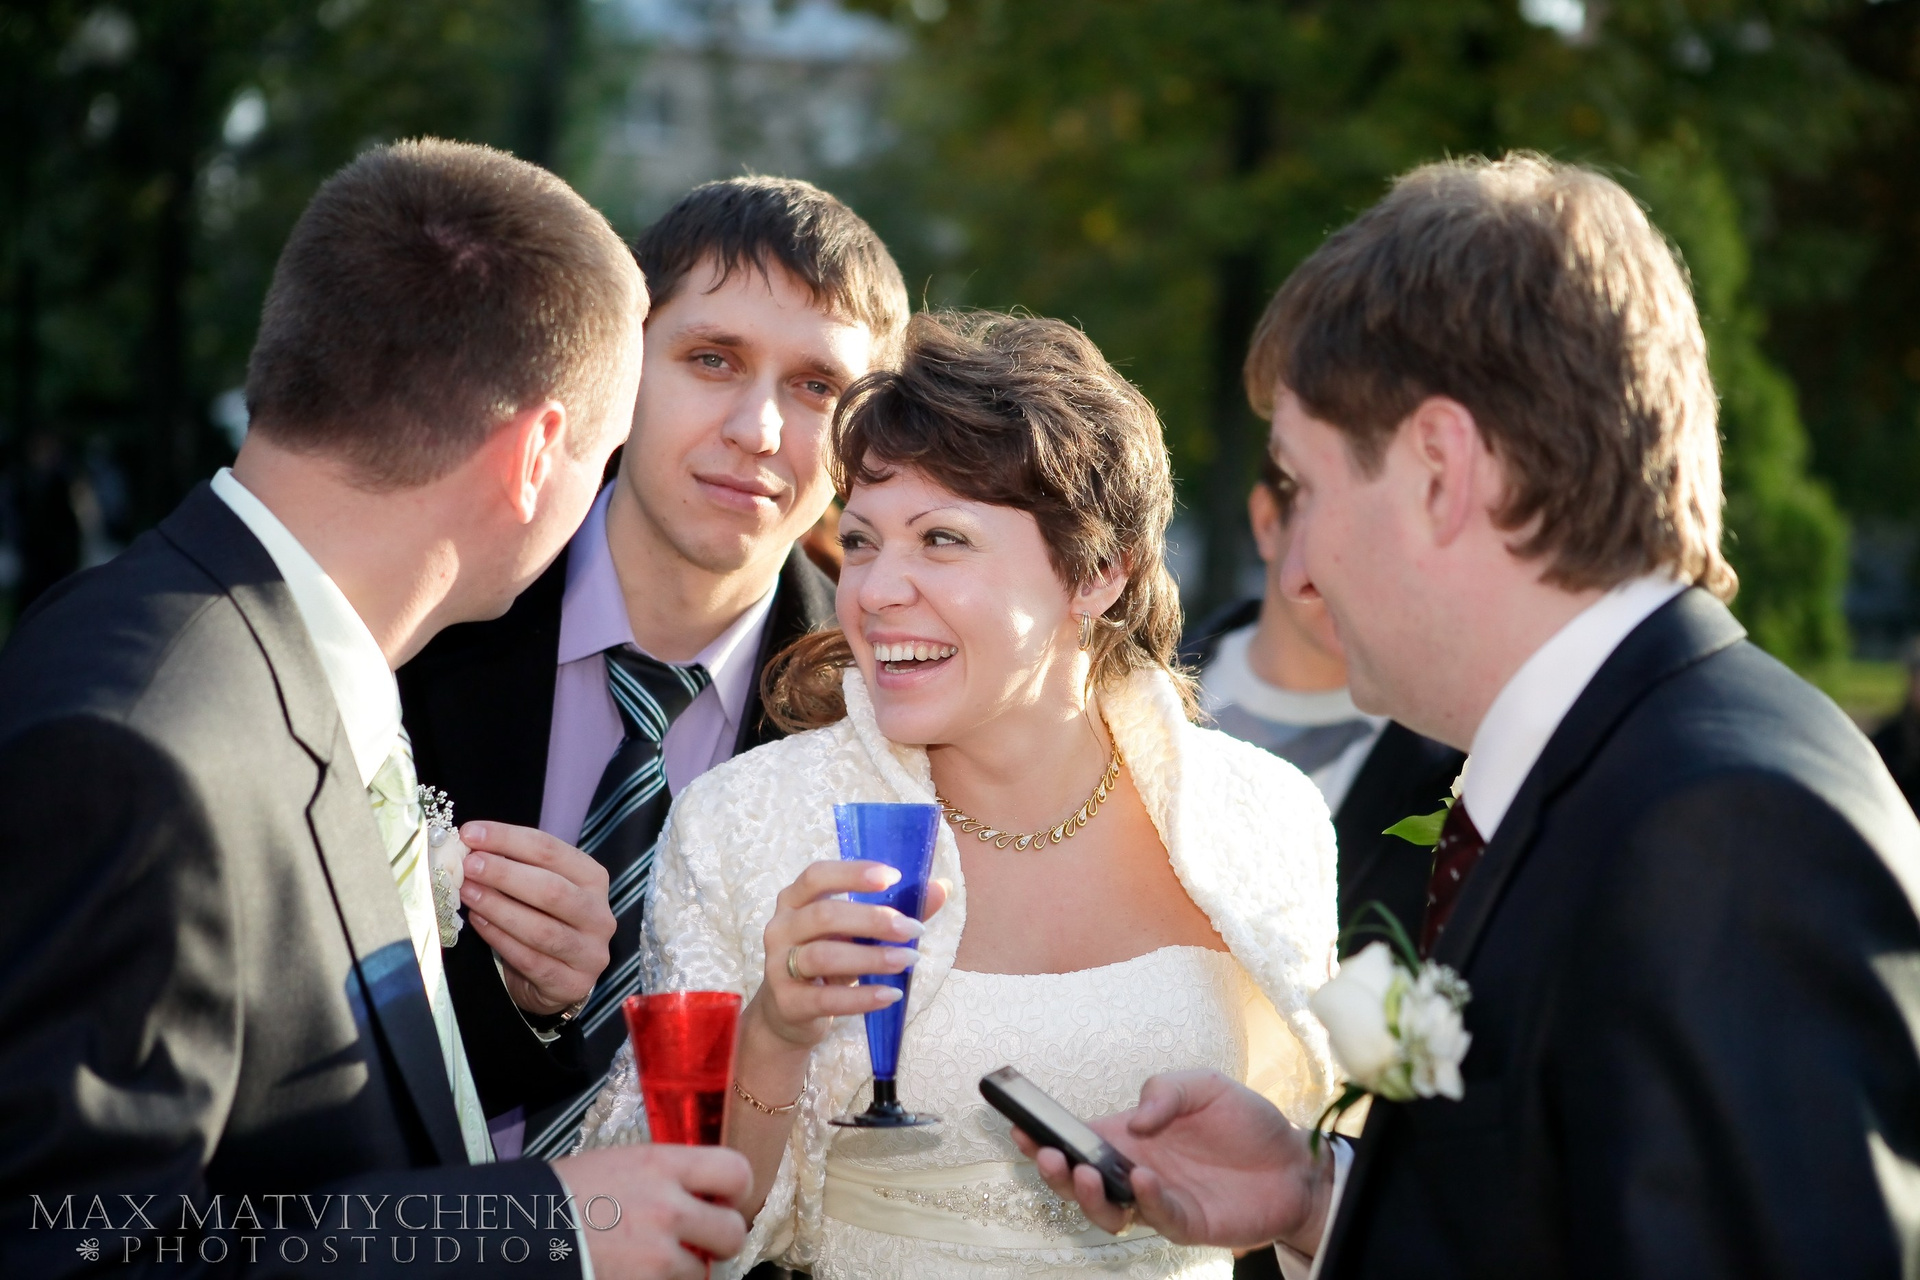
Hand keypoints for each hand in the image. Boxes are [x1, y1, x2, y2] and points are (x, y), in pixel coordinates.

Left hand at [457, 821, 614, 1015]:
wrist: (558, 981)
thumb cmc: (544, 922)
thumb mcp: (538, 889)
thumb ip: (515, 868)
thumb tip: (471, 846)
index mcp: (593, 880)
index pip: (551, 851)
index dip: (508, 839)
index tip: (471, 833)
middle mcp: (599, 914)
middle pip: (552, 889)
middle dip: (505, 874)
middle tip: (468, 865)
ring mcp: (590, 952)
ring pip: (541, 928)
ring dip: (499, 908)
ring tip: (467, 893)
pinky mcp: (573, 984)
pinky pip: (531, 960)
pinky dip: (500, 939)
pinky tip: (478, 923)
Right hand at [551, 1144, 750, 1278]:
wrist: (520, 1231)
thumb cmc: (563, 1195)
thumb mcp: (620, 1164)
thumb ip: (664, 1175)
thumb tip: (696, 1190)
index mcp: (661, 1164)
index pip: (735, 1170)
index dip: (737, 1191)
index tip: (725, 1200)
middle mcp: (668, 1206)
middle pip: (733, 1231)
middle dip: (721, 1241)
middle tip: (702, 1241)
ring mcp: (658, 1252)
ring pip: (702, 1271)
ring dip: (684, 1269)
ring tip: (653, 1259)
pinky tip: (636, 1271)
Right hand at [749, 859, 949, 1049]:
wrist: (787, 1013)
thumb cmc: (827, 961)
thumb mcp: (855, 934)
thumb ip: (894, 910)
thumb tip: (940, 888)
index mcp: (794, 900)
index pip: (817, 876)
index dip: (852, 874)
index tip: (892, 877)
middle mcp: (781, 928)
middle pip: (824, 914)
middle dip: (874, 920)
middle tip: (914, 929)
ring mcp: (778, 966)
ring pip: (823, 955)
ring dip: (872, 957)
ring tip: (908, 960)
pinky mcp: (788, 1003)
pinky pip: (826, 998)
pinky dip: (862, 997)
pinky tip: (891, 994)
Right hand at [1014, 1069, 1334, 1252]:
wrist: (1293, 1162)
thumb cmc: (1244, 1122)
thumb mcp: (1204, 1085)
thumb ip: (1165, 1091)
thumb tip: (1134, 1118)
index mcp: (1129, 1136)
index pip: (1076, 1138)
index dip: (1044, 1134)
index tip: (1017, 1123)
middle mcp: (1134, 1171)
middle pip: (1077, 1181)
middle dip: (1053, 1171)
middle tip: (1047, 1154)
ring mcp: (1157, 1200)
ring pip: (1105, 1211)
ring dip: (1086, 1196)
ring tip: (1084, 1172)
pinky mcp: (1186, 1222)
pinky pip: (1155, 1217)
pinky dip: (1145, 1200)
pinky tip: (1143, 1178)